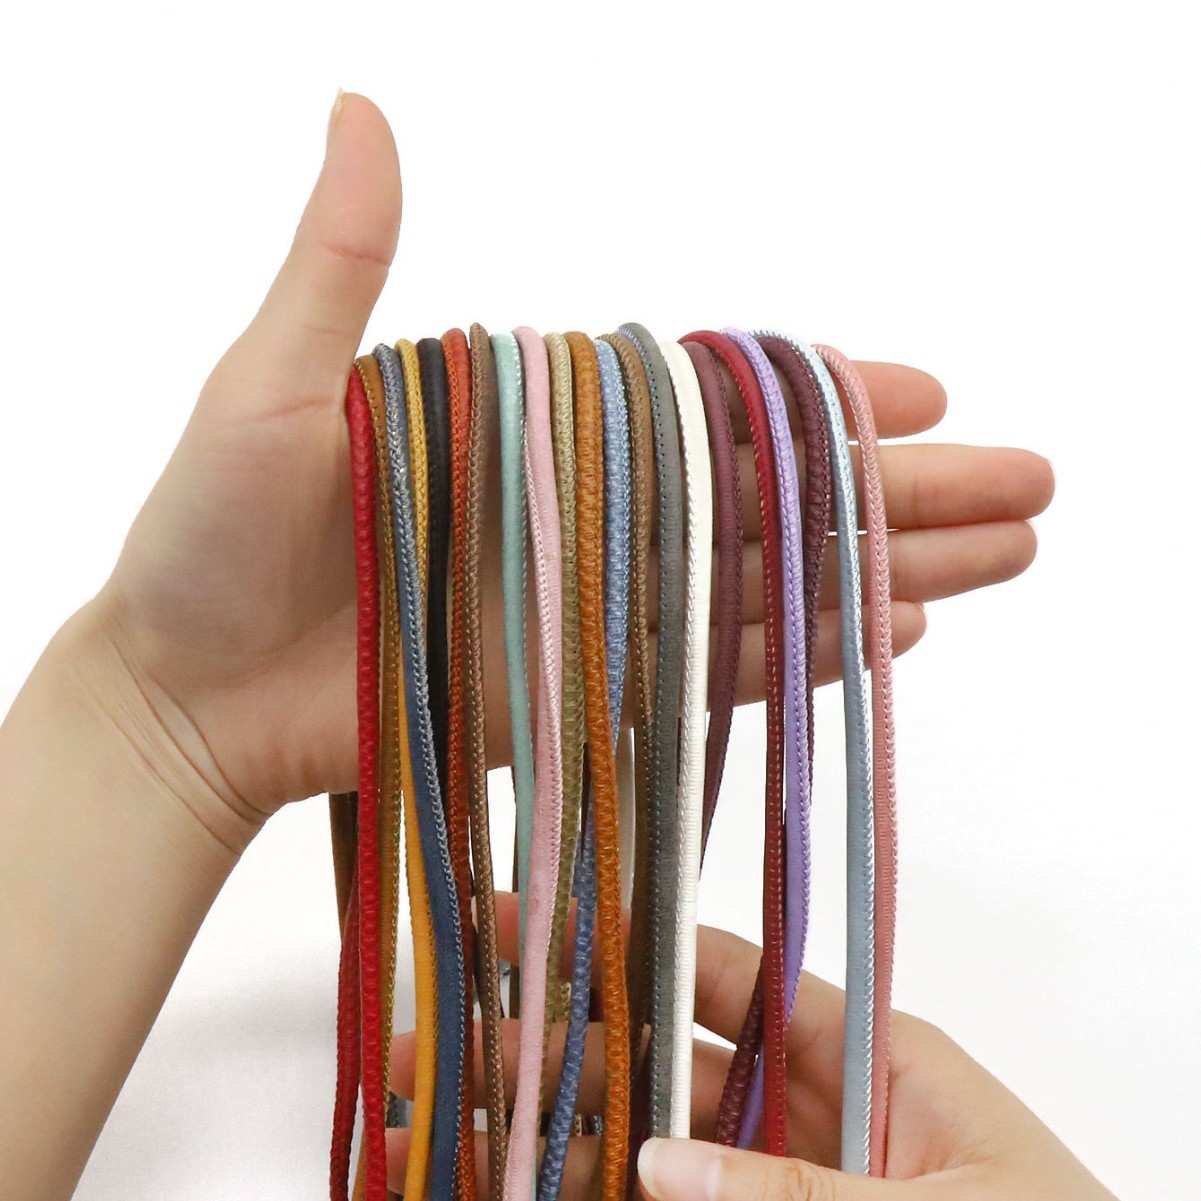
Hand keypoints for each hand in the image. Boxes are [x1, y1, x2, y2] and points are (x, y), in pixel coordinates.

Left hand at [92, 90, 1052, 850]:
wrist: (180, 695)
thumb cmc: (206, 542)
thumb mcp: (271, 388)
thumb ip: (344, 265)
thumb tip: (362, 108)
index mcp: (537, 432)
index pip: (706, 409)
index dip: (820, 399)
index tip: (923, 391)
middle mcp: (585, 517)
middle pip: (771, 499)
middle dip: (906, 493)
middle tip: (1030, 489)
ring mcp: (591, 608)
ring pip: (765, 585)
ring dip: (886, 575)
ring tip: (1000, 562)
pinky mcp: (581, 692)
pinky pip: (710, 670)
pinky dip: (800, 656)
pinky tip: (892, 638)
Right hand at [389, 894, 1115, 1199]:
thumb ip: (798, 1189)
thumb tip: (658, 1160)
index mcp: (858, 1048)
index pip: (721, 970)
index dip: (627, 939)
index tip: (531, 917)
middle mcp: (800, 1106)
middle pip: (655, 1057)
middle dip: (549, 1040)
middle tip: (447, 1033)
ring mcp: (770, 1177)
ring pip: (640, 1138)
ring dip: (545, 1127)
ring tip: (444, 1115)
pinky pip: (657, 1196)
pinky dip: (588, 1183)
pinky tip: (507, 1177)